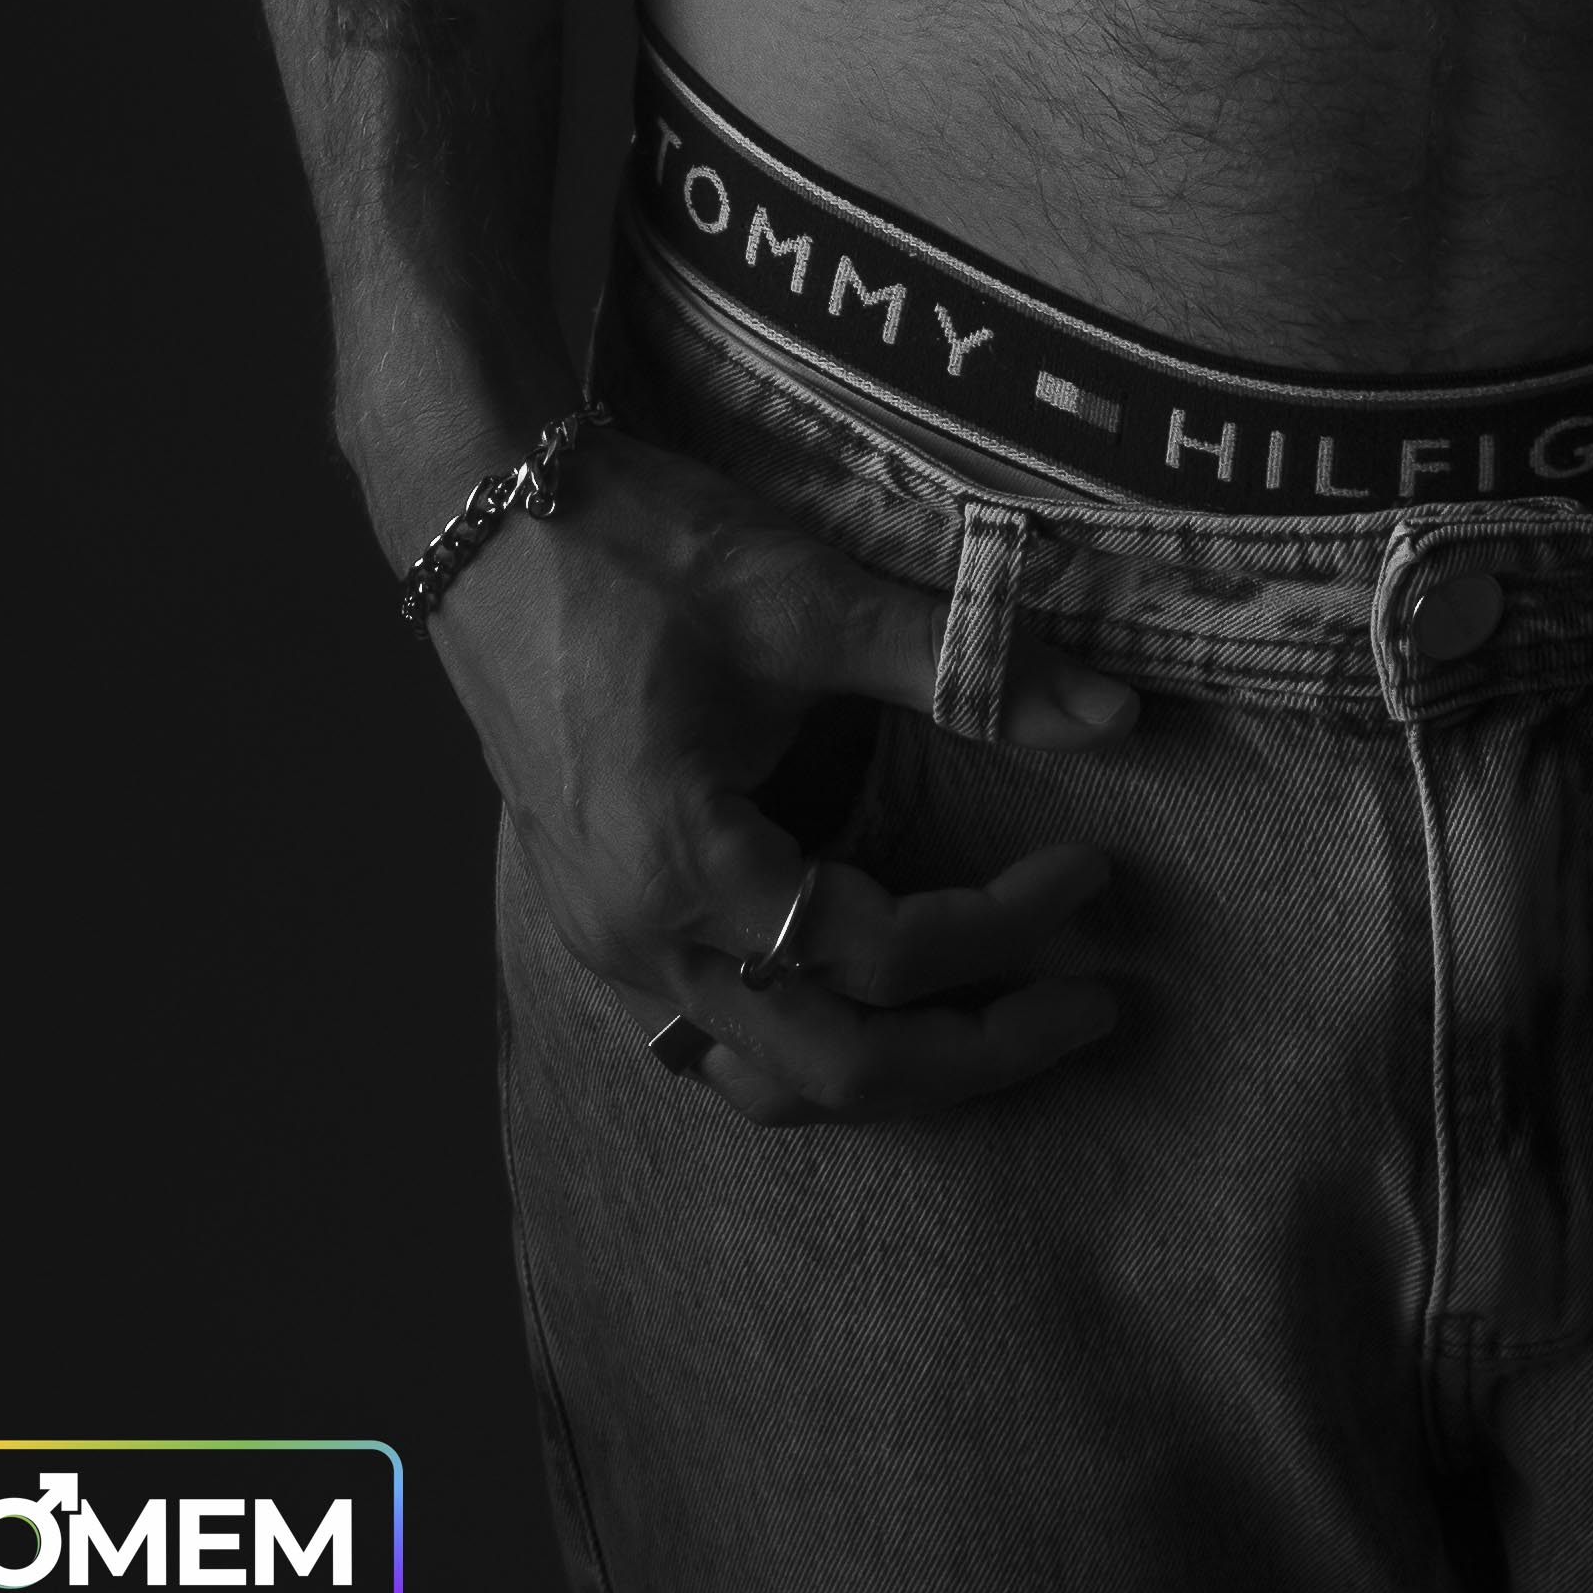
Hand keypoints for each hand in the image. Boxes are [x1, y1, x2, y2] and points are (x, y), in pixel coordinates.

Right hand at [427, 425, 1135, 1125]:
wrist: (479, 517)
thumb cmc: (633, 546)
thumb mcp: (802, 598)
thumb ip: (959, 663)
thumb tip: (1112, 710)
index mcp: (685, 866)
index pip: (883, 952)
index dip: (1007, 924)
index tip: (1092, 872)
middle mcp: (639, 938)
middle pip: (835, 1066)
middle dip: (976, 1053)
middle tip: (1090, 1007)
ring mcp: (609, 941)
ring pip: (769, 1075)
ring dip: (894, 1068)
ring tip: (1001, 1029)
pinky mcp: (604, 918)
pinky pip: (719, 1034)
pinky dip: (811, 1038)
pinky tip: (876, 1004)